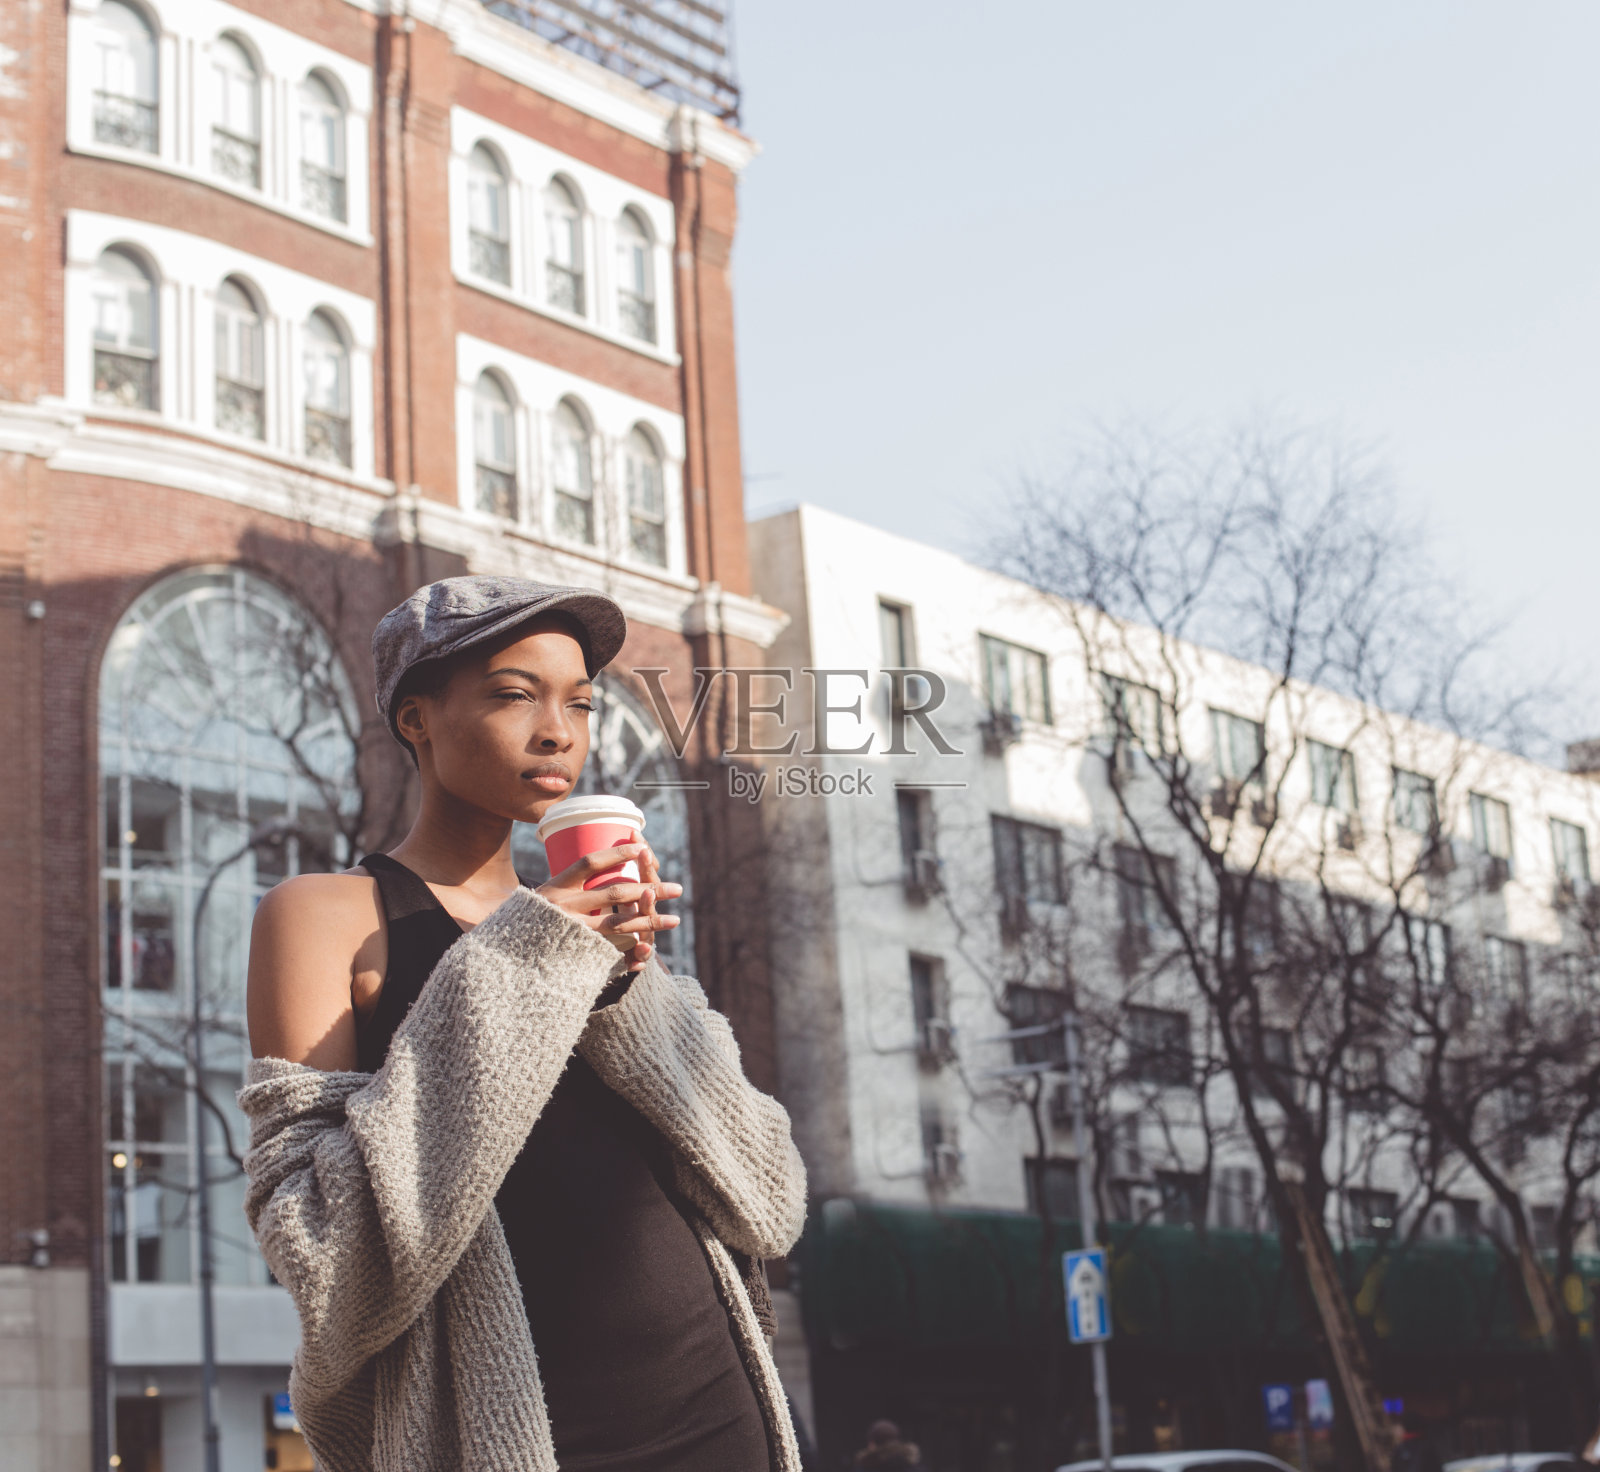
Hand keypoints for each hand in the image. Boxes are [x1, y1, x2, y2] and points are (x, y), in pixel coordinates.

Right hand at [537, 843, 681, 970]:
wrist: (505, 959)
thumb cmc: (527, 924)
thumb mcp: (540, 899)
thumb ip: (568, 887)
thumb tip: (601, 866)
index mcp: (555, 888)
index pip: (589, 863)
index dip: (616, 854)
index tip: (642, 848)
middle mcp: (563, 908)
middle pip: (614, 893)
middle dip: (650, 889)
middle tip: (678, 889)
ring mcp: (571, 933)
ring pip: (619, 924)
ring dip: (650, 921)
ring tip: (675, 920)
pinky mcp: (575, 955)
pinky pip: (610, 950)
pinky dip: (631, 949)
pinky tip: (649, 947)